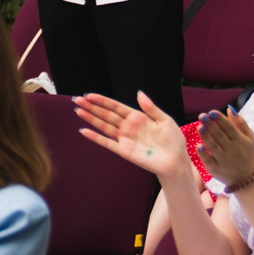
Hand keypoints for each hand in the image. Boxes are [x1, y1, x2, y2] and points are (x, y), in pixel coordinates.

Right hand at [74, 91, 190, 182]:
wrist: (176, 161)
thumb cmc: (174, 141)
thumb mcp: (165, 120)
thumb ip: (150, 107)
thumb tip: (138, 93)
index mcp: (138, 117)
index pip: (116, 107)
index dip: (102, 101)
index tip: (89, 95)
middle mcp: (128, 127)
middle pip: (106, 115)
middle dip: (91, 107)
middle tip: (77, 99)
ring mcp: (124, 139)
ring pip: (104, 126)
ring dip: (90, 119)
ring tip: (78, 110)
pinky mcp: (123, 151)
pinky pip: (106, 143)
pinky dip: (95, 137)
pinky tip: (84, 131)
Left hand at [194, 109, 253, 186]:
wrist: (246, 177)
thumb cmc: (245, 153)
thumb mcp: (248, 138)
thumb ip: (240, 123)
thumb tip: (230, 109)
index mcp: (240, 140)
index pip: (229, 127)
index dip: (220, 119)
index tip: (212, 112)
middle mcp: (231, 149)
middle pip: (220, 135)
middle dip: (211, 125)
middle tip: (202, 116)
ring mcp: (223, 159)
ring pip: (213, 146)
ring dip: (206, 137)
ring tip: (199, 127)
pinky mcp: (215, 169)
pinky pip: (208, 160)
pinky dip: (203, 154)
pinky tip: (198, 146)